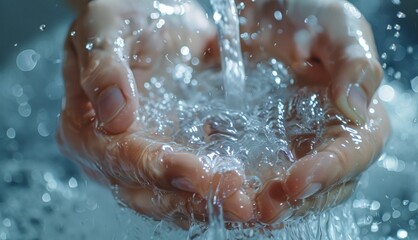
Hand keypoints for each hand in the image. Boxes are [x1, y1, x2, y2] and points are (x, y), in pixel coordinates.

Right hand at [57, 0, 252, 226]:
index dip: (158, 169)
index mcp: (85, 128)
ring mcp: (141, 157)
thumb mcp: (105, 29)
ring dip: (211, 203)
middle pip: (148, 189)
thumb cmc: (119, 16)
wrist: (144, 13)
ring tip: (249, 204)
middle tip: (237, 201)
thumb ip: (104, 69)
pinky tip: (248, 191)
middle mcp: (110, 153)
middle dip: (194, 198)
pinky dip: (218, 190)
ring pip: (172, 195)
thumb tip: (113, 115)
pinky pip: (192, 181)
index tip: (197, 174)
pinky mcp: (170, 152)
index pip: (121, 157)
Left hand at [235, 0, 388, 222]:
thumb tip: (356, 109)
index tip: (297, 181)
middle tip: (265, 207)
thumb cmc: (308, 16)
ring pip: (292, 188)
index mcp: (359, 117)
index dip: (328, 172)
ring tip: (242, 206)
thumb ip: (354, 63)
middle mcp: (331, 140)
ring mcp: (298, 147)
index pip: (353, 154)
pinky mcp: (267, 146)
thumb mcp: (338, 27)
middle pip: (324, 185)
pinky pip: (261, 173)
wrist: (270, 13)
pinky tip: (226, 186)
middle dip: (296, 200)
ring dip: (269, 202)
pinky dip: (246, 184)